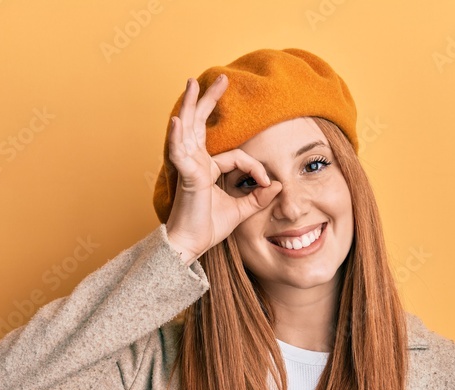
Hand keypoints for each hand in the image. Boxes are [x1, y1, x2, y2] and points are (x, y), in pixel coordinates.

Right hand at [164, 74, 281, 262]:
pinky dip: (177, 136)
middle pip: (202, 126)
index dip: (256, 169)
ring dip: (191, 105)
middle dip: (210, 101)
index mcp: (207, 170)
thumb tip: (278, 186)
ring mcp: (189, 167)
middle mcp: (196, 163)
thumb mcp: (240, 211)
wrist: (190, 245)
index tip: (268, 185)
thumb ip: (257, 199)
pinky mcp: (186, 176)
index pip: (238, 157)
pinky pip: (181, 152)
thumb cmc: (207, 228)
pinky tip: (177, 120)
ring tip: (192, 83)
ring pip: (189, 129)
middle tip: (221, 79)